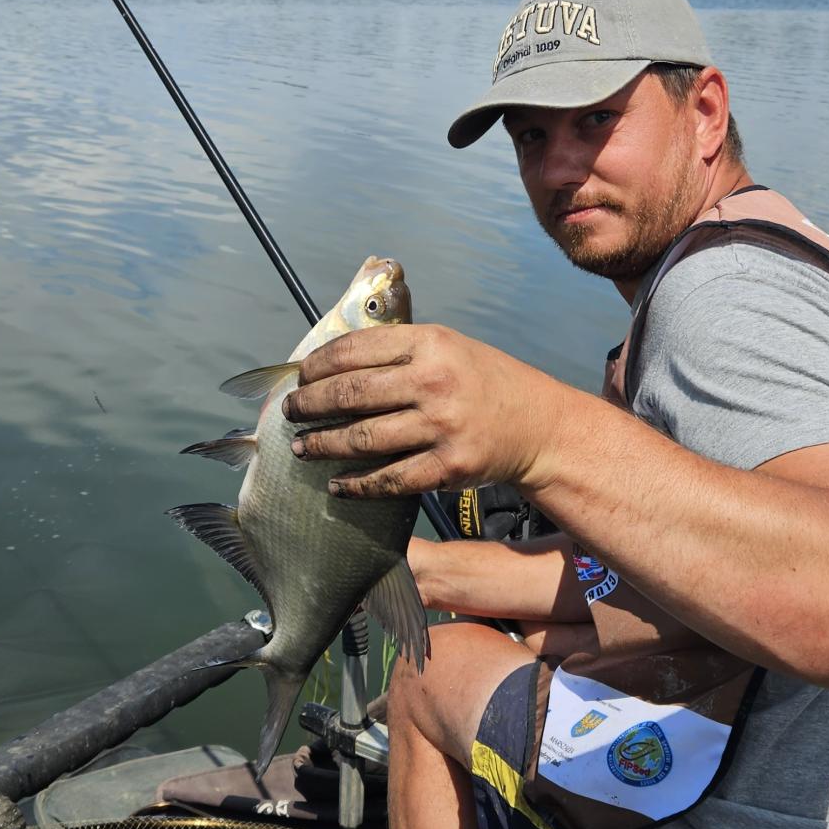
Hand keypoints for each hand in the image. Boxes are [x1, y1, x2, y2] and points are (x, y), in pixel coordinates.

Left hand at [281, 323, 568, 500]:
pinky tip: (337, 485)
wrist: (538, 425)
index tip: (301, 376)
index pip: (356, 349)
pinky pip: (389, 479)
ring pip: (362, 438)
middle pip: (350, 393)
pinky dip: (356, 485)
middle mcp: (434, 381)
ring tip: (301, 447)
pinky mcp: (448, 467)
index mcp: (430, 343)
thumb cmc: (483, 382)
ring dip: (322, 445)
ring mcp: (442, 426)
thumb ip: (399, 349)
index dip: (319, 364)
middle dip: (310, 404)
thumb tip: (332, 360)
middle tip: (291, 411)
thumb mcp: (448, 347)